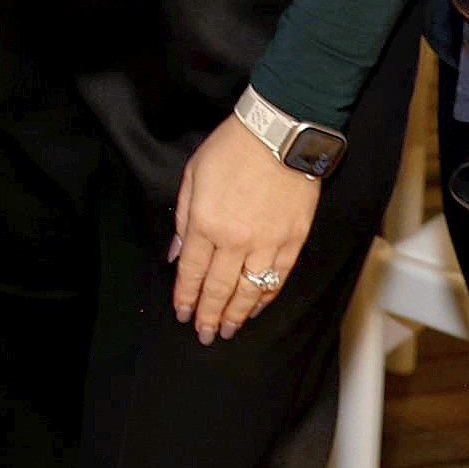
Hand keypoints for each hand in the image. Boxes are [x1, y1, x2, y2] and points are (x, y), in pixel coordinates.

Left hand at [170, 113, 318, 344]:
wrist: (279, 133)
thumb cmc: (232, 149)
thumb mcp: (193, 176)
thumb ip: (184, 219)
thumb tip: (176, 254)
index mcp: (206, 223)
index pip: (192, 272)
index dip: (186, 297)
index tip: (182, 314)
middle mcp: (235, 240)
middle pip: (219, 288)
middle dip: (209, 315)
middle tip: (204, 334)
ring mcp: (267, 243)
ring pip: (249, 291)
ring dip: (237, 314)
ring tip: (229, 330)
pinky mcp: (293, 241)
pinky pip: (277, 279)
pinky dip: (266, 297)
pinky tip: (257, 308)